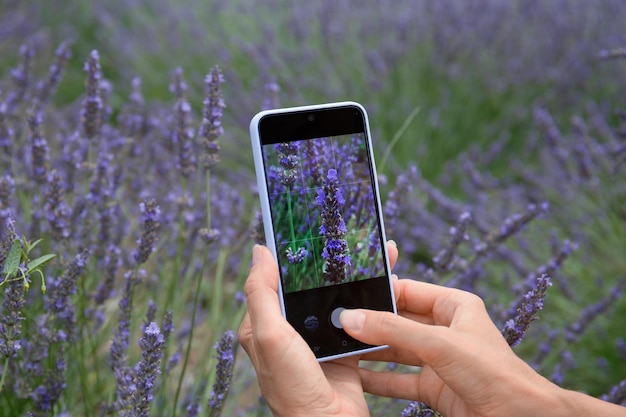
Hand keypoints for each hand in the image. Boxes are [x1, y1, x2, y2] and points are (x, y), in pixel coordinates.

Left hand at [238, 241, 398, 416]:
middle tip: (346, 236)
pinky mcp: (342, 348)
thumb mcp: (270, 335)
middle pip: (307, 286)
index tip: (306, 229)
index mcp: (263, 324)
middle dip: (327, 262)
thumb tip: (259, 251)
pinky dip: (369, 301)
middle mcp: (288, 330)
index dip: (288, 255)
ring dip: (353, 278)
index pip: (272, 279)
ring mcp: (316, 339)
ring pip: (334, 299)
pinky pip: (355, 317)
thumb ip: (261, 293)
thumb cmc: (292, 386)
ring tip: (373, 253)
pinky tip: (385, 284)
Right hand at [340, 280, 625, 416]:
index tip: (347, 295)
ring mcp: (439, 360)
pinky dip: (377, 379)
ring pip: (395, 351)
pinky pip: (398, 380)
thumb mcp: (439, 344)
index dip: (379, 292)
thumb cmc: (494, 374)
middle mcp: (445, 330)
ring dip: (370, 352)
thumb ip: (392, 329)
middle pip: (398, 322)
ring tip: (339, 349)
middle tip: (337, 324)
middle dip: (370, 324)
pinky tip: (355, 377)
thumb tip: (351, 317)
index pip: (408, 291)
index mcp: (454, 306)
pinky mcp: (434, 388)